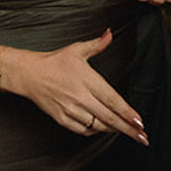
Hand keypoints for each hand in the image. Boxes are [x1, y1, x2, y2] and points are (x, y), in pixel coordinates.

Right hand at [5, 31, 148, 142]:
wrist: (28, 74)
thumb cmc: (54, 62)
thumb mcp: (77, 49)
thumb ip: (97, 44)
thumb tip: (110, 33)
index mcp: (87, 80)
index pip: (112, 100)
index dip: (127, 113)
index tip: (140, 122)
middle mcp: (80, 97)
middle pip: (109, 118)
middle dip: (127, 129)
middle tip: (142, 137)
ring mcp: (70, 110)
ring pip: (97, 126)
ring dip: (113, 130)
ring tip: (126, 131)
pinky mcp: (61, 118)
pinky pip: (82, 130)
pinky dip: (94, 131)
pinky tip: (102, 128)